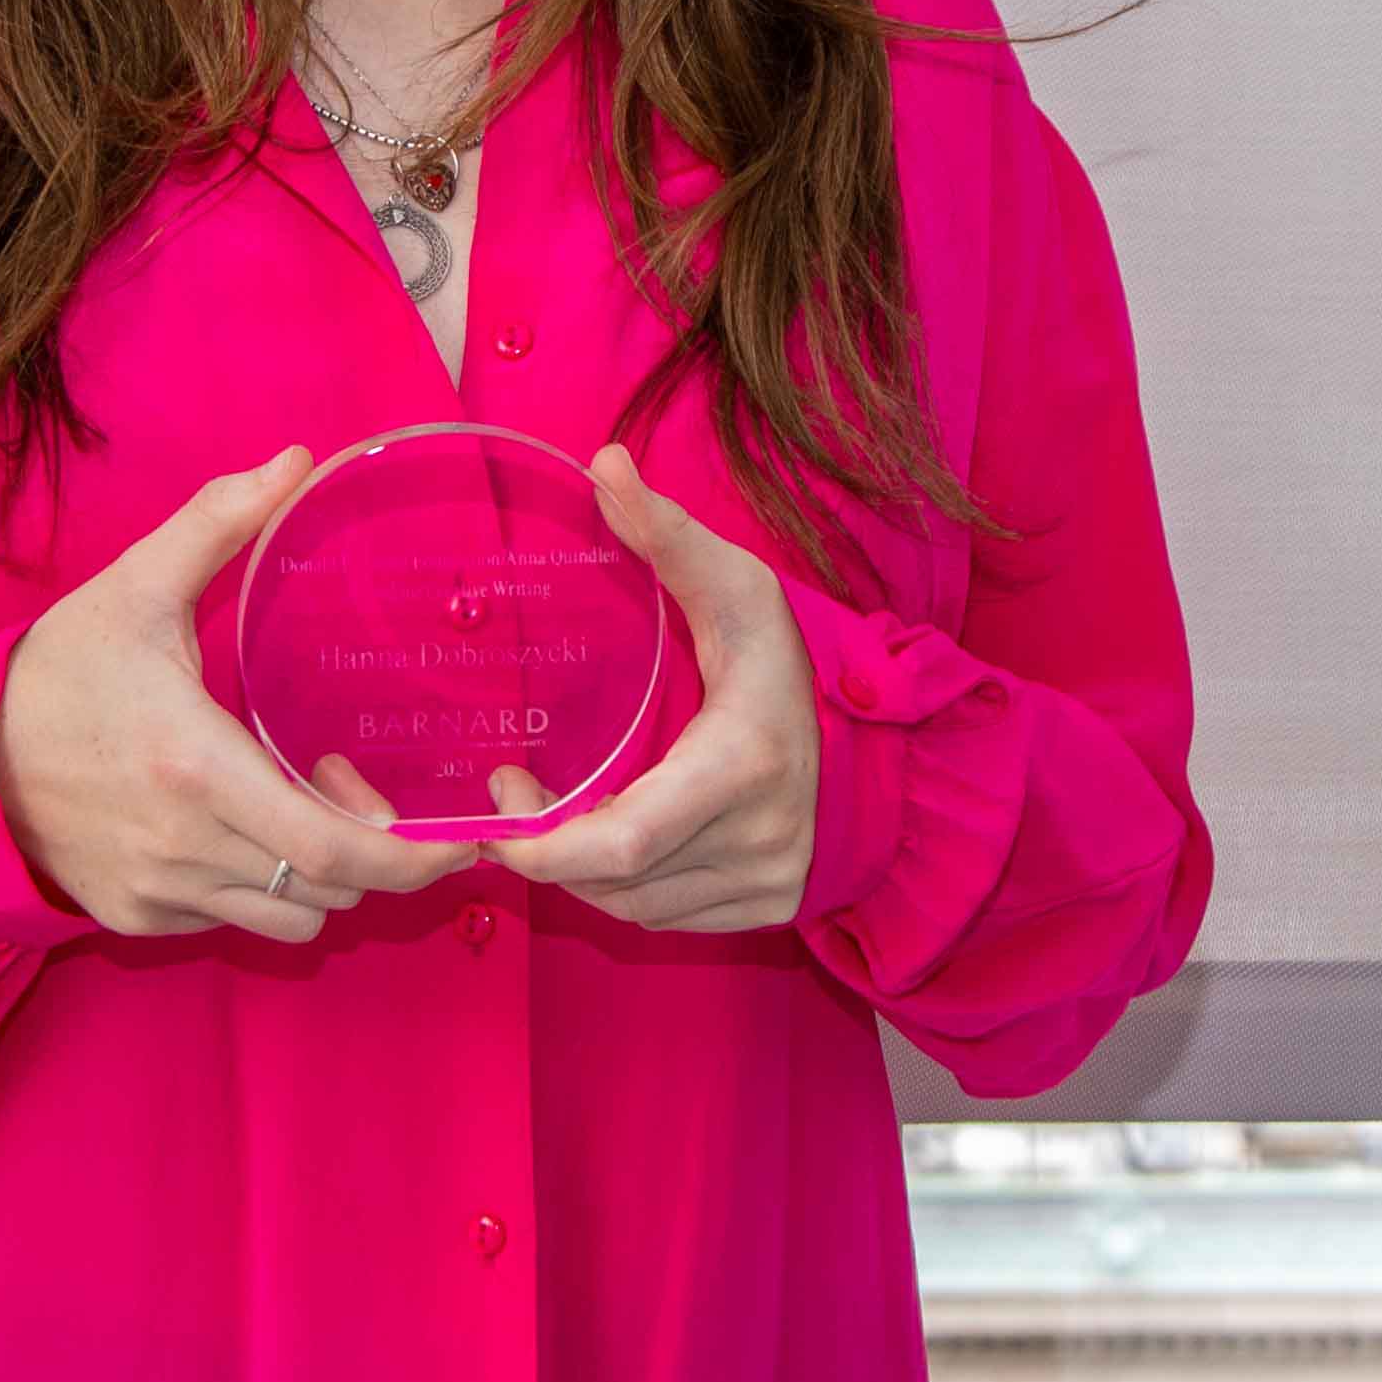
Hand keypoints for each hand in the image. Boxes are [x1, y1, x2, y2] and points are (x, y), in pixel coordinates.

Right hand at [0, 447, 457, 945]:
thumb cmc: (56, 673)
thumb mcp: (135, 587)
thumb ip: (219, 523)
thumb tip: (296, 460)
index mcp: (197, 765)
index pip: (331, 846)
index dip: (410, 855)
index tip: (458, 836)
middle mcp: (186, 843)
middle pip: (330, 889)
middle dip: (383, 859)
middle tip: (389, 808)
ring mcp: (162, 890)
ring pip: (294, 919)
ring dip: (325, 879)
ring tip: (312, 814)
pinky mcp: (140, 917)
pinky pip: (236, 923)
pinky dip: (266, 892)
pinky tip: (249, 835)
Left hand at [487, 440, 822, 935]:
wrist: (882, 738)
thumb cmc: (792, 661)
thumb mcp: (737, 587)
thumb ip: (667, 535)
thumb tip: (602, 462)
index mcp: (743, 766)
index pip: (628, 841)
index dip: (549, 848)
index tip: (498, 813)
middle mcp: (760, 840)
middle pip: (617, 882)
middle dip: (546, 852)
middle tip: (507, 802)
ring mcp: (767, 883)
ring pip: (634, 908)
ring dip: (579, 876)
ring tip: (546, 819)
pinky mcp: (769, 910)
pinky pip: (664, 918)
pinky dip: (623, 890)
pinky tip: (606, 845)